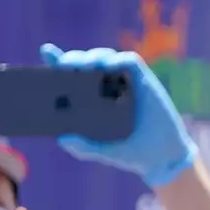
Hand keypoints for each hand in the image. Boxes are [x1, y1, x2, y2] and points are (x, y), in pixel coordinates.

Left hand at [39, 43, 198, 187]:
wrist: (163, 158)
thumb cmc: (130, 153)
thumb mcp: (103, 152)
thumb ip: (83, 147)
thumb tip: (62, 138)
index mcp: (91, 100)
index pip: (71, 76)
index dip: (57, 61)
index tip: (46, 51)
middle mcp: (106, 87)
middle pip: (86, 63)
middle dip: (74, 59)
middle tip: (65, 64)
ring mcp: (125, 82)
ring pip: (105, 58)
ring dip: (93, 56)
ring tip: (84, 65)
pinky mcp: (143, 80)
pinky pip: (129, 61)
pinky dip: (118, 60)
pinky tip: (108, 66)